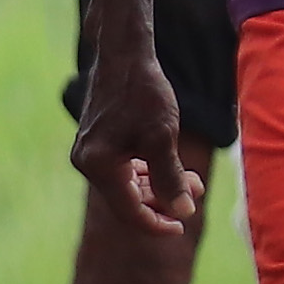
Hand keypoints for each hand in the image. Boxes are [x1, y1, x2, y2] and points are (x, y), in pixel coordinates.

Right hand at [68, 38, 202, 241]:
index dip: (157, 224)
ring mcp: (89, 152)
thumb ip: (170, 178)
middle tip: (196, 191)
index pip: (129, 211)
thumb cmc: (143, 93)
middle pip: (127, 200)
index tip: (183, 227)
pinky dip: (146, 173)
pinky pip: (121, 170)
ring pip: (126, 185)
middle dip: (163, 200)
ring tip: (191, 178)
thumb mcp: (162, 137)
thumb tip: (183, 213)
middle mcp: (86, 163)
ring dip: (158, 186)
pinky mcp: (97, 142)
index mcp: (98, 165)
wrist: (123, 55)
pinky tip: (167, 165)